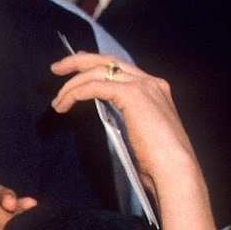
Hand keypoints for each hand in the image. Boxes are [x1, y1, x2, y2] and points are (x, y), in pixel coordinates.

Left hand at [50, 51, 213, 229]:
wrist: (174, 169)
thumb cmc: (158, 162)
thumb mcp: (140, 133)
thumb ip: (127, 118)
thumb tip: (108, 115)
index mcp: (155, 88)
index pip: (120, 67)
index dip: (96, 63)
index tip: (76, 66)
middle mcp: (150, 81)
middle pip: (108, 60)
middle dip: (79, 61)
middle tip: (56, 68)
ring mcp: (143, 85)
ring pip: (99, 72)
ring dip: (72, 84)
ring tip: (57, 101)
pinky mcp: (133, 95)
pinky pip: (96, 86)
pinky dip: (77, 93)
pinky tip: (66, 103)